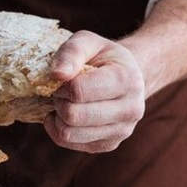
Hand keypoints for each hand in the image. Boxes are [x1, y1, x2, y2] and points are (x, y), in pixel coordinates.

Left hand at [44, 31, 146, 153]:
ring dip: (58, 117)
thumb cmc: (103, 57)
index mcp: (127, 80)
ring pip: (69, 134)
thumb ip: (71, 52)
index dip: (61, 85)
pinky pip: (69, 143)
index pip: (78, 91)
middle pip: (73, 115)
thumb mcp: (88, 41)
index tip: (63, 79)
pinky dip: (59, 129)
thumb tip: (56, 75)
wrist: (127, 76)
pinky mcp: (109, 144)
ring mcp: (122, 131)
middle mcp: (130, 109)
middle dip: (59, 101)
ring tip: (66, 102)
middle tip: (61, 92)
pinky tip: (66, 116)